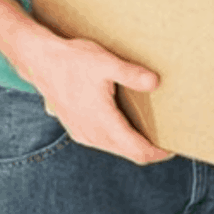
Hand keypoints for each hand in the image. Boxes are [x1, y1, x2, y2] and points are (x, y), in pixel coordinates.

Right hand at [25, 34, 173, 164]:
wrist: (40, 61)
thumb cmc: (72, 60)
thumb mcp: (105, 62)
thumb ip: (131, 74)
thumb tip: (155, 82)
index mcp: (103, 122)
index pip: (137, 150)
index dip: (157, 152)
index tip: (172, 146)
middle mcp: (92, 134)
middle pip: (128, 152)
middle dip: (148, 148)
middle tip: (166, 135)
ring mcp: (82, 133)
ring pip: (114, 148)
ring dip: (132, 143)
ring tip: (148, 127)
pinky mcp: (75, 127)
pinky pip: (102, 141)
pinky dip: (117, 138)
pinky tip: (122, 121)